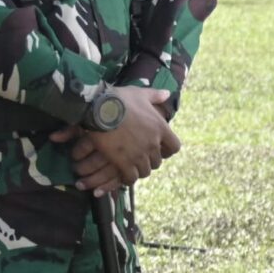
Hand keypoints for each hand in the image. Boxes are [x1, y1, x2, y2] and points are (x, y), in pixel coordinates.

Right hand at [50, 87, 178, 195]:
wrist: (99, 108)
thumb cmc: (120, 98)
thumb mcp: (140, 94)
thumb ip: (155, 96)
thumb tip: (168, 94)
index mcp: (160, 128)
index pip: (174, 147)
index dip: (168, 150)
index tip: (160, 150)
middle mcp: (153, 143)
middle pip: (158, 161)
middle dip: (150, 161)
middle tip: (141, 159)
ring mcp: (139, 154)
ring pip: (145, 171)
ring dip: (139, 170)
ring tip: (131, 168)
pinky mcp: (124, 162)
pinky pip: (131, 177)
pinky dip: (128, 178)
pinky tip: (123, 176)